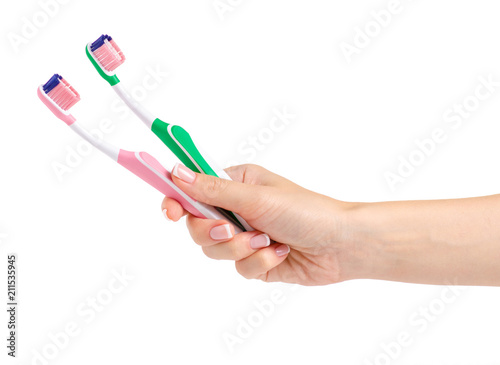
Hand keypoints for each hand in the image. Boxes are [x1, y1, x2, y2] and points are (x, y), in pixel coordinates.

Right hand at [161, 163, 356, 284]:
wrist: (340, 245)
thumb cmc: (306, 211)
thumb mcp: (256, 197)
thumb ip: (213, 190)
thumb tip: (176, 173)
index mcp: (236, 185)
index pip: (193, 189)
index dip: (176, 199)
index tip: (169, 210)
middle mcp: (237, 210)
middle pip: (197, 225)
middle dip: (214, 232)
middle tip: (231, 229)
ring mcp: (244, 237)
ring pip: (214, 250)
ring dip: (241, 248)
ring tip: (267, 240)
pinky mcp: (254, 261)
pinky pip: (238, 268)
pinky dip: (259, 262)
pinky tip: (280, 252)